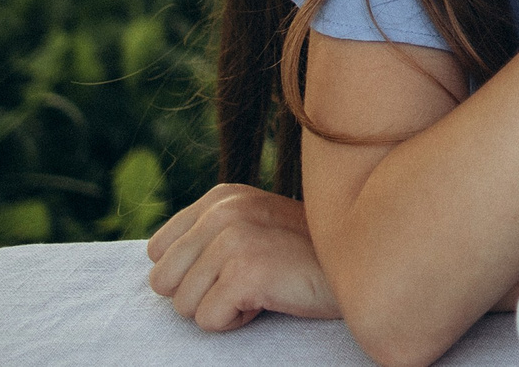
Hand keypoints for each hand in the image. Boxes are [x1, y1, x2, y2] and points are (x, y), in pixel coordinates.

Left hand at [146, 183, 338, 330]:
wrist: (362, 265)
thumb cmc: (305, 256)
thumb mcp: (254, 226)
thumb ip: (210, 233)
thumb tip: (157, 267)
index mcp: (221, 196)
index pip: (157, 252)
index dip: (191, 272)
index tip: (235, 265)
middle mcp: (223, 210)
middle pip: (162, 281)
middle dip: (199, 293)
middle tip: (247, 280)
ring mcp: (234, 239)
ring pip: (183, 306)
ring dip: (221, 307)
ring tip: (262, 287)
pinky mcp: (245, 272)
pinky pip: (208, 321)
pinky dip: (238, 322)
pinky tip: (269, 299)